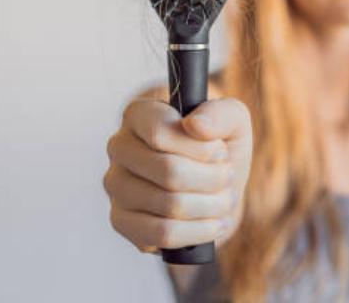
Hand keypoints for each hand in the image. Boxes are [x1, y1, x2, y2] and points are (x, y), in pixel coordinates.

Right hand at [103, 91, 252, 253]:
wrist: (214, 180)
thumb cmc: (219, 143)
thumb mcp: (232, 119)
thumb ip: (220, 114)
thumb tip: (195, 126)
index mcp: (139, 115)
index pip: (161, 133)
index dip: (202, 148)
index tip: (220, 152)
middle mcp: (119, 148)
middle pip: (169, 172)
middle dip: (212, 179)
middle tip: (228, 177)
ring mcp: (116, 186)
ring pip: (169, 205)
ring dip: (210, 206)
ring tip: (224, 199)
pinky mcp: (121, 220)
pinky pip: (161, 234)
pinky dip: (198, 232)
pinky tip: (214, 223)